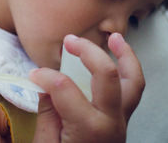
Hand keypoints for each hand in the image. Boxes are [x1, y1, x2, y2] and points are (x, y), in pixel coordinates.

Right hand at [30, 33, 144, 142]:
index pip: (64, 88)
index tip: (33, 74)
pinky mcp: (124, 119)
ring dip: (126, 55)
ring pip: (134, 81)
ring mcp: (122, 120)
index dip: (45, 76)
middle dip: (88, 51)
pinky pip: (134, 90)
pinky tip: (119, 56)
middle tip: (69, 40)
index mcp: (88, 129)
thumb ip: (48, 111)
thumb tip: (46, 82)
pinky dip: (129, 69)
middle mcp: (111, 122)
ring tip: (115, 36)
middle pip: (106, 75)